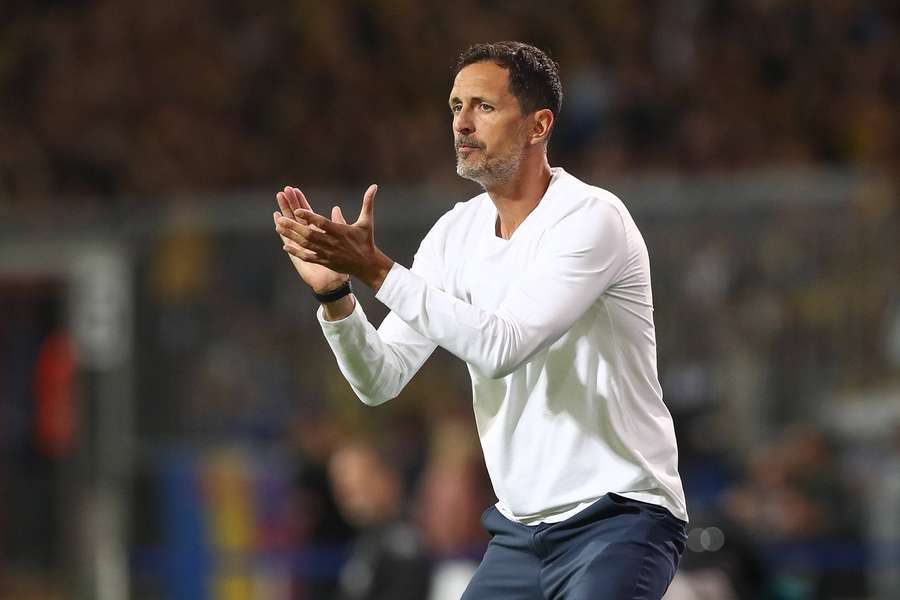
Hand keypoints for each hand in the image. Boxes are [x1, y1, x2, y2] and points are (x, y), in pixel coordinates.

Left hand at [278, 184, 393, 290]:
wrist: (367, 265)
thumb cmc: (366, 241)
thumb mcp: (367, 221)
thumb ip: (368, 203)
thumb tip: (374, 186)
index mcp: (340, 231)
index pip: (322, 222)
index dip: (309, 216)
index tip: (297, 209)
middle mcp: (332, 242)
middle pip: (310, 234)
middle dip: (294, 226)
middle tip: (280, 219)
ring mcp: (327, 253)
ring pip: (306, 244)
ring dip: (291, 236)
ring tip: (279, 227)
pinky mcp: (324, 261)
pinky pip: (307, 256)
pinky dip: (296, 252)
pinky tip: (285, 246)